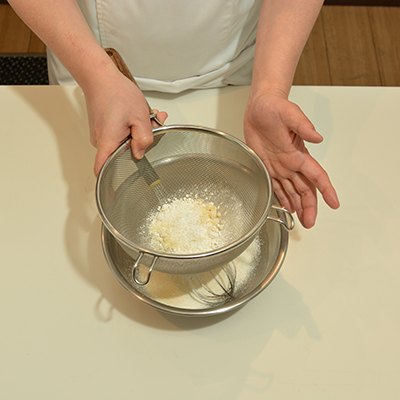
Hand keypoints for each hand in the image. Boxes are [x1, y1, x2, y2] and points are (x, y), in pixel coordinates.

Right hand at [83, 71, 167, 175]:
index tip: (113, 193)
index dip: (108, 182)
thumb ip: (144, 139)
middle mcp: (101, 140)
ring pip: (123, 141)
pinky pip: (119, 133)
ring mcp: (100, 134)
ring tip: (147, 115)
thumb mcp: (140, 116)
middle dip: (140, 142)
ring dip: (138, 131)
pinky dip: (131, 126)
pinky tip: (139, 114)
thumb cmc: (115, 92)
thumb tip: (141, 154)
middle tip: (153, 126)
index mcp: (108, 142)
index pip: (103, 169)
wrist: (99, 76)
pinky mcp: (103, 127)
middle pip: (122, 153)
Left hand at [244, 91, 339, 227]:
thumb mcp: (288, 113)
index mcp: (298, 153)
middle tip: (311, 222)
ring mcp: (280, 165)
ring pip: (293, 191)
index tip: (334, 203)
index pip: (316, 175)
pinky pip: (277, 186)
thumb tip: (317, 137)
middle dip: (309, 207)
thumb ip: (302, 125)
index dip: (326, 190)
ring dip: (298, 206)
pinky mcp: (268, 165)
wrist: (259, 106)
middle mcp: (291, 163)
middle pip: (305, 189)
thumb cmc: (274, 107)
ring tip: (302, 221)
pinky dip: (283, 198)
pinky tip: (286, 207)